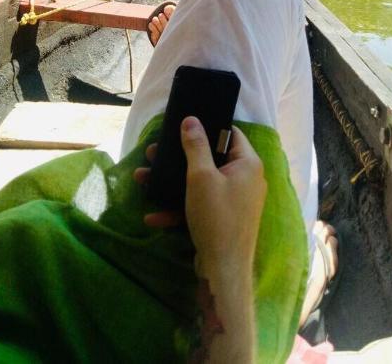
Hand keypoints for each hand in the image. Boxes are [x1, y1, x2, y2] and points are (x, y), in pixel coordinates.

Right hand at [134, 119, 265, 362]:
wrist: (223, 272)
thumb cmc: (216, 217)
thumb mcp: (201, 177)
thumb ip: (196, 146)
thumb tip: (191, 119)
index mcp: (248, 163)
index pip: (230, 133)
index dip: (208, 126)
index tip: (183, 124)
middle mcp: (246, 179)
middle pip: (210, 158)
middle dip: (179, 157)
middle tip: (153, 153)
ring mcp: (235, 201)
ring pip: (200, 184)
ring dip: (172, 183)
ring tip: (143, 178)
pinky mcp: (223, 219)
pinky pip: (201, 205)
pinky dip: (180, 208)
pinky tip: (153, 217)